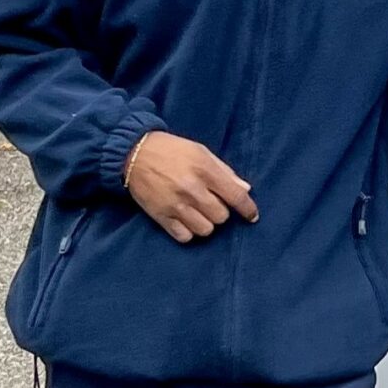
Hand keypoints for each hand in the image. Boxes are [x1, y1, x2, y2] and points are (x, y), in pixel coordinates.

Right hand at [125, 131, 258, 243]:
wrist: (135, 153)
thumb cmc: (172, 150)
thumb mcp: (201, 152)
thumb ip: (224, 171)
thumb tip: (245, 189)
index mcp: (204, 170)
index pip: (236, 196)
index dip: (248, 209)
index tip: (252, 216)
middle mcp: (192, 189)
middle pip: (221, 216)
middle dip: (220, 211)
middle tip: (211, 202)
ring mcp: (175, 204)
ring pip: (205, 230)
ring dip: (206, 223)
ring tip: (198, 212)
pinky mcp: (161, 216)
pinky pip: (185, 237)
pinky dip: (189, 232)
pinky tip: (186, 220)